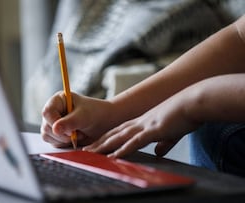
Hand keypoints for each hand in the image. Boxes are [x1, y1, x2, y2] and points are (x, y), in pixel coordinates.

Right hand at [41, 91, 113, 147]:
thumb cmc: (96, 113)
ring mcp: (54, 123)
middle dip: (61, 134)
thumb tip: (55, 129)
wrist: (105, 123)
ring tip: (79, 134)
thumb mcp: (84, 116)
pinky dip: (64, 144)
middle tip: (77, 133)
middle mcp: (53, 111)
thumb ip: (69, 122)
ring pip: (47, 136)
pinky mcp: (56, 134)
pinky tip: (76, 138)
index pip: (47, 112)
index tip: (69, 131)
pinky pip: (53, 142)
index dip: (55, 123)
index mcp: (58, 100)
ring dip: (63, 140)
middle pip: (46, 126)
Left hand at [83, 90, 200, 157]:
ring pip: (120, 137)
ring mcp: (145, 125)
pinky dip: (124, 149)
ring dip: (105, 145)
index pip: (120, 131)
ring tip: (92, 152)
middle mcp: (140, 122)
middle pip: (114, 133)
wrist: (194, 102)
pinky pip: (135, 141)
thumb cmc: (184, 115)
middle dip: (99, 142)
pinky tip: (115, 155)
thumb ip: (163, 143)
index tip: (96, 144)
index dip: (107, 138)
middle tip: (85, 149)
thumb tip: (158, 152)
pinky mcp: (154, 130)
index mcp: (143, 122)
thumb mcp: (171, 132)